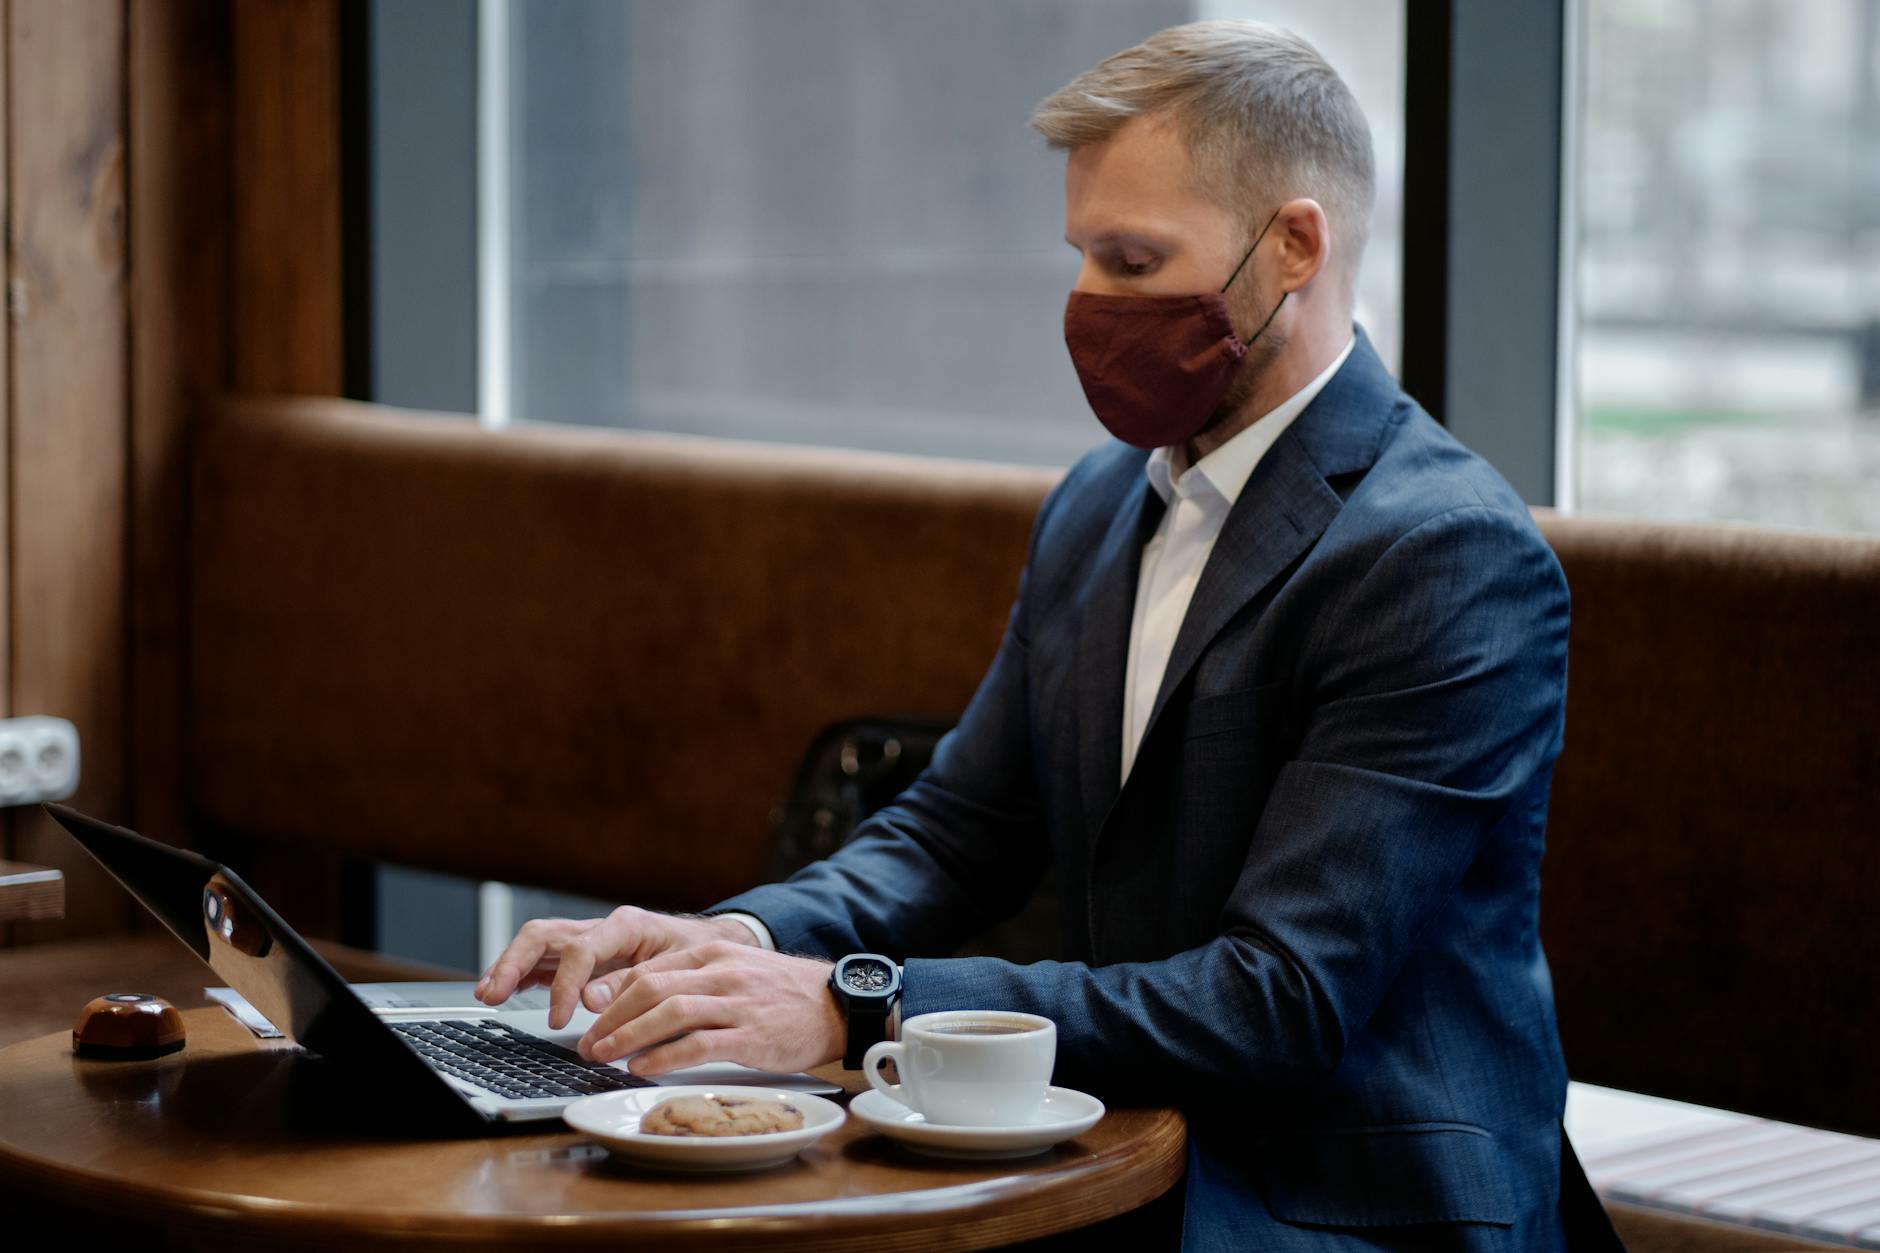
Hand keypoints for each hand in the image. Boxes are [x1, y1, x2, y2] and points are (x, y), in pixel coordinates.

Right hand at [474, 905, 757, 1028]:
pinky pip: (542, 961)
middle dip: (514, 962)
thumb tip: (591, 1000)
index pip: (581, 949)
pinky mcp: (581, 959)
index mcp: (626, 925)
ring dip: (507, 967)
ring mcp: (587, 941)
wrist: (710, 947)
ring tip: (486, 994)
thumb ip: (633, 984)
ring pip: (537, 944)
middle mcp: (600, 928)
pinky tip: (499, 992)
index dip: (566, 985)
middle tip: (493, 994)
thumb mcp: (677, 970)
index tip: (560, 1019)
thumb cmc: (698, 957)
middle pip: (545, 934)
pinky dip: (519, 975)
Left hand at [576, 940, 846, 1076]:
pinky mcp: (752, 1035)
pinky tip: (643, 1068)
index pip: (649, 969)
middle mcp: (722, 973)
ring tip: (604, 1056)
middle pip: (651, 988)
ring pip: (670, 1013)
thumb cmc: (781, 994)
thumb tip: (640, 1002)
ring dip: (629, 1036)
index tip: (589, 1018)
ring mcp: (738, 1003)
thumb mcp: (736, 972)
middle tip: (587, 1043)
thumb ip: (693, 980)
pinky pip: (700, 1045)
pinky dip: (665, 1057)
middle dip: (611, 1018)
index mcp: (714, 953)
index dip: (612, 996)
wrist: (836, 1005)